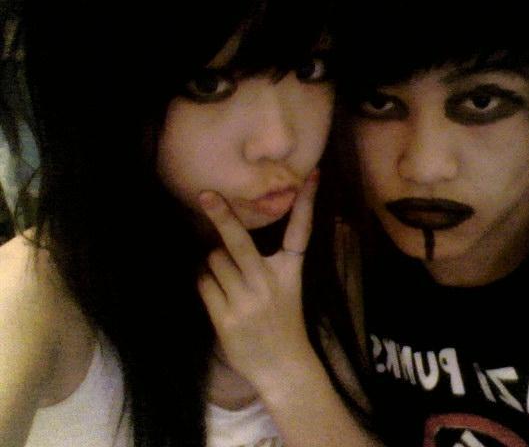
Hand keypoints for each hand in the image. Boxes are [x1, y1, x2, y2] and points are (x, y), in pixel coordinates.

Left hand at [197, 170, 319, 390]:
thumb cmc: (283, 321)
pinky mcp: (226, 318)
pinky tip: (220, 296)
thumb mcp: (288, 288)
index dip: (307, 203)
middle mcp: (269, 283)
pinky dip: (207, 283)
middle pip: (239, 242)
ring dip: (215, 263)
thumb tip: (230, 236)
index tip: (312, 175)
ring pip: (214, 261)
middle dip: (223, 216)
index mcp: (290, 273)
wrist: (282, 366)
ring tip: (229, 281)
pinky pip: (204, 283)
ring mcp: (246, 301)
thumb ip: (268, 263)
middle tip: (206, 195)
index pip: (300, 232)